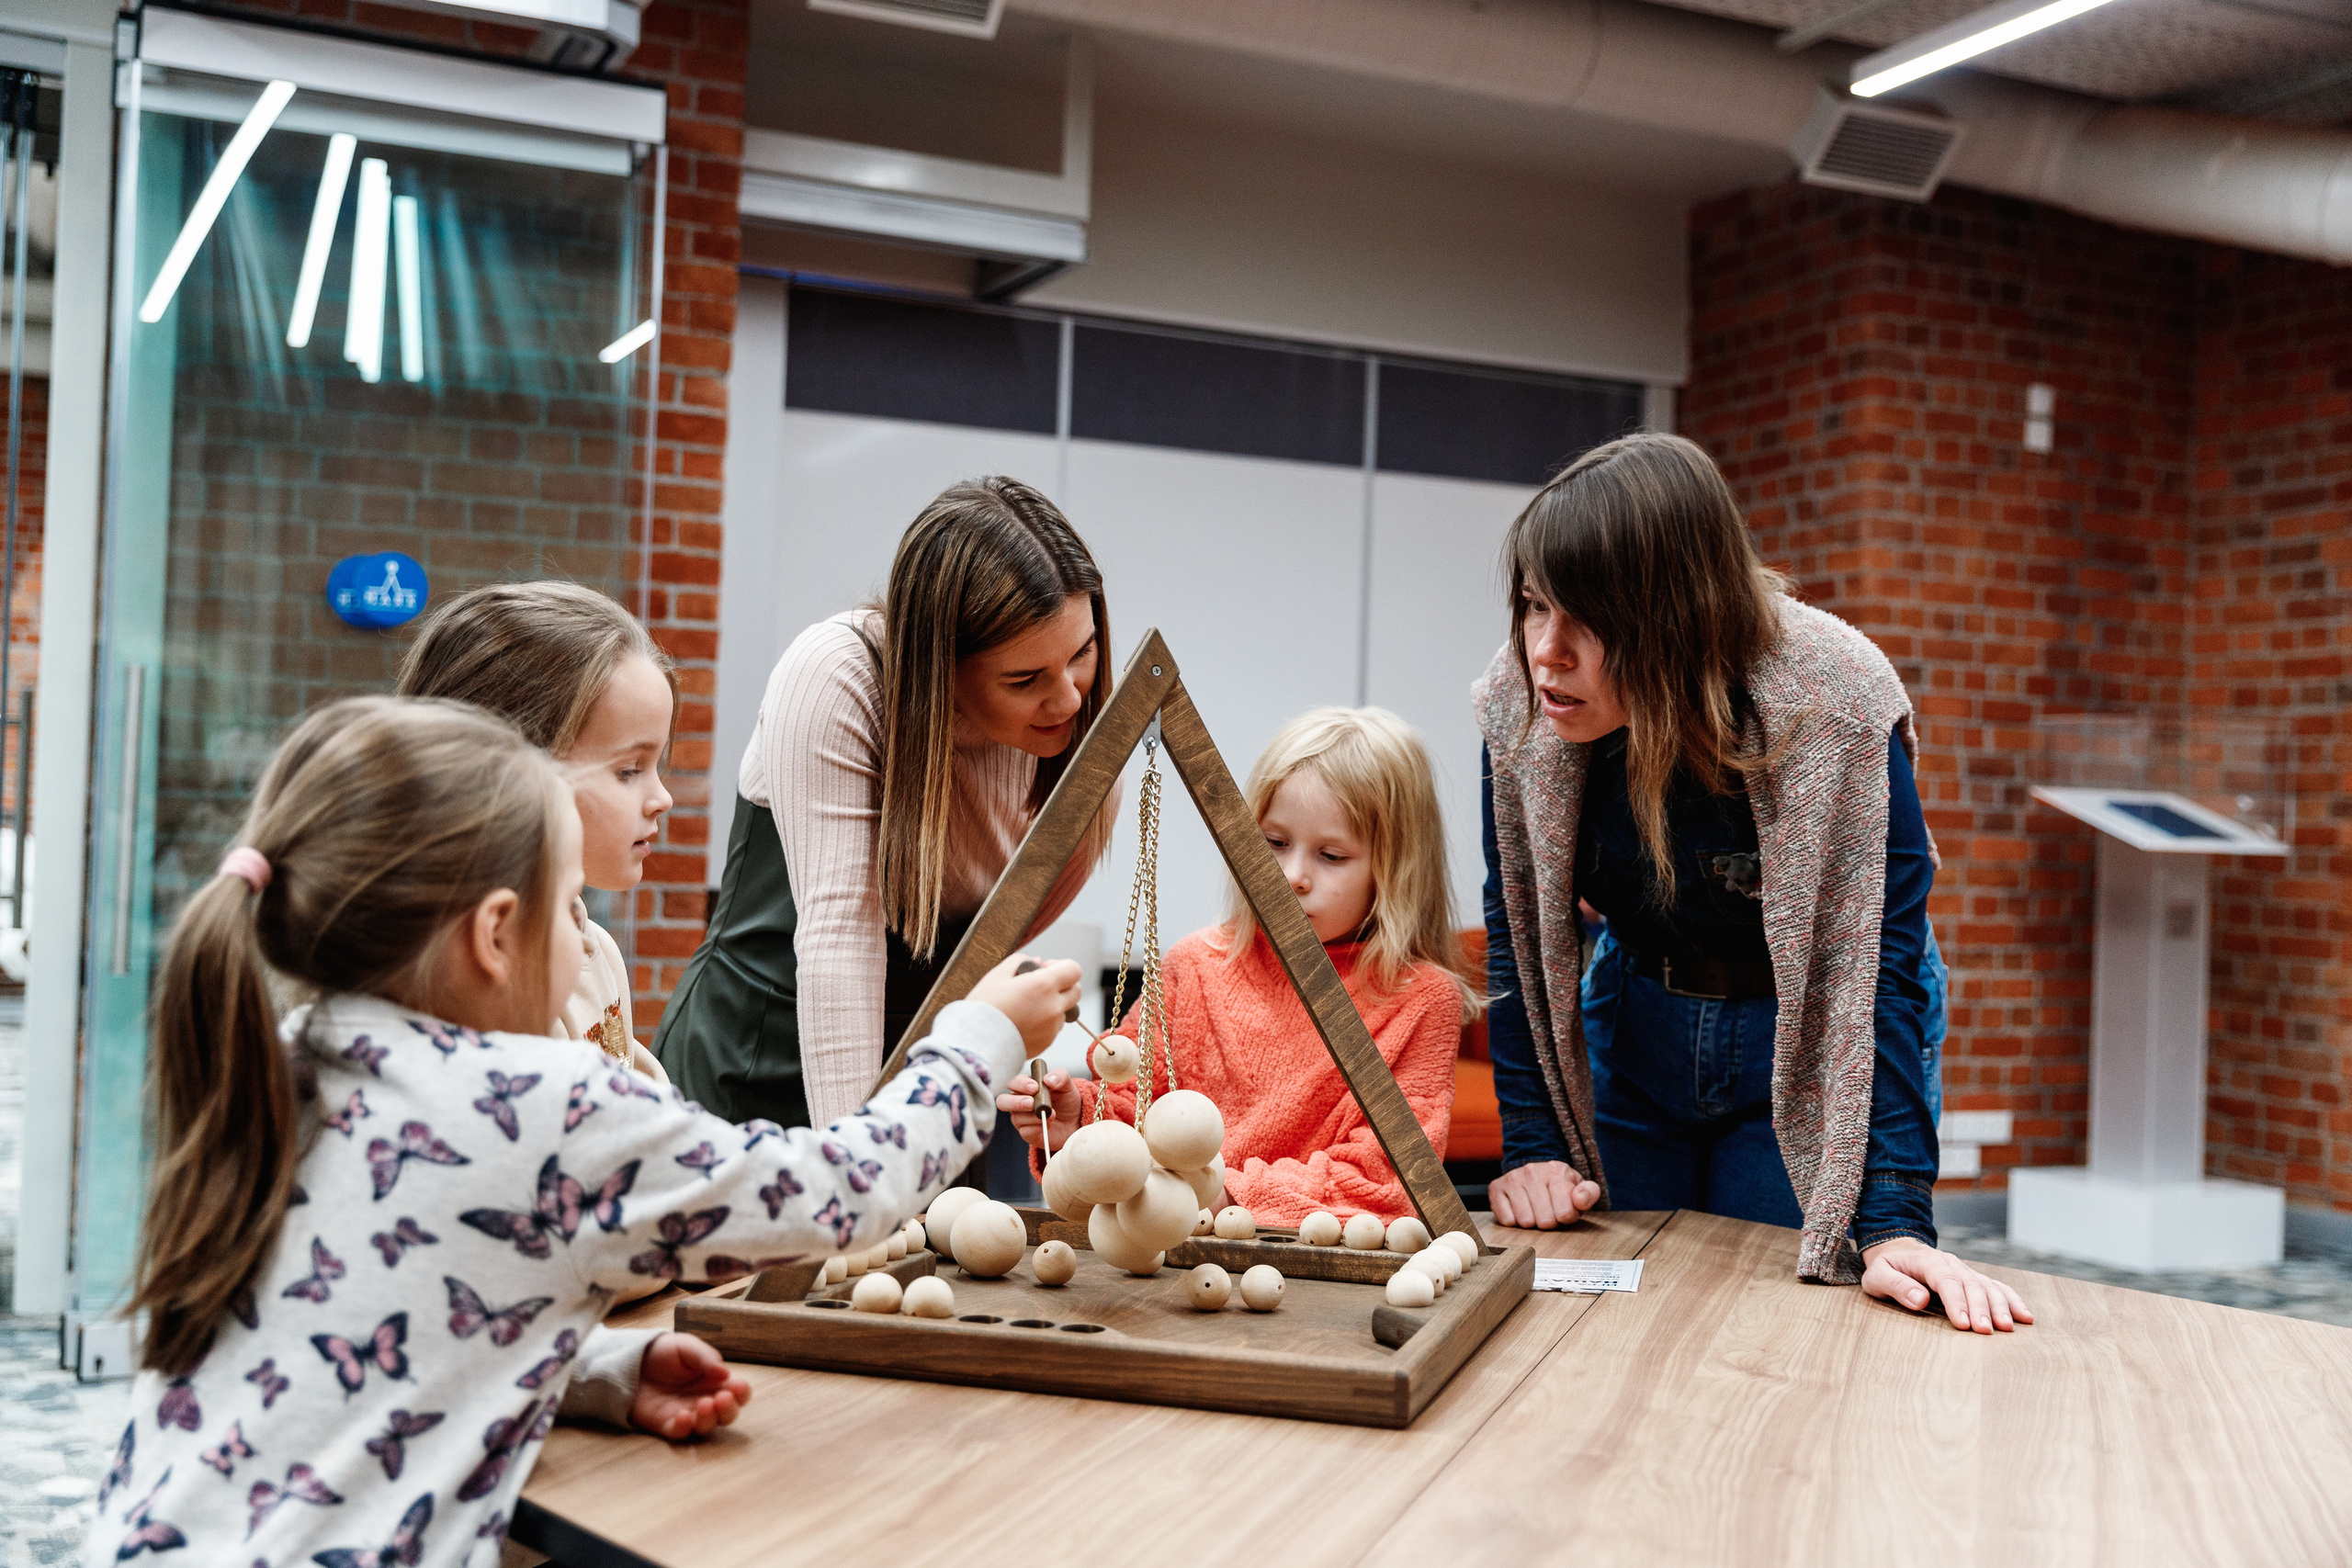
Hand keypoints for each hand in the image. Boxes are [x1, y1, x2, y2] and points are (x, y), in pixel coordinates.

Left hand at [630, 1332, 752, 1439]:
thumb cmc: (664, 1352)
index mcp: (715, 1381)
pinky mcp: (666, 1423)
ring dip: (710, 1419)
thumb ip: (705, 1357)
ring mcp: (687, 1413)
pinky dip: (685, 1428)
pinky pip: (680, 1433)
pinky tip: (683, 1416)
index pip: (738, 1392)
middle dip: (729, 1410)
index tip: (736, 1387)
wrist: (632, 1360)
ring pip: (707, 1427)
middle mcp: (705, 1399)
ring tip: (704, 1404)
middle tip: (722, 1398)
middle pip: (727, 1415)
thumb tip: (725, 1374)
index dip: (741, 1393)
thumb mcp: (686, 1346)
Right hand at [967, 954, 1082, 1053]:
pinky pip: (1052, 1028)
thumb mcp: (998, 974)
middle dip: (1063, 985)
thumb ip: (1021, 962)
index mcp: (1044, 985)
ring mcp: (1051, 1027)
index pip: (1074, 969)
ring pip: (1063, 1011)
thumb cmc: (984, 1007)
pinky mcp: (1046, 1043)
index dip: (1061, 966)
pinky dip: (1044, 1022)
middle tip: (1040, 986)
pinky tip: (1022, 1022)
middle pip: (1076, 991)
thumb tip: (1037, 963)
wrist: (976, 1043)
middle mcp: (1053, 1007)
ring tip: (1026, 1007)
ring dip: (1052, 1005)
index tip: (1044, 969)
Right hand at [996, 1070, 1084, 1150]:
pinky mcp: (1027, 1133)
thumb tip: (1049, 1079)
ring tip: (1051, 1114)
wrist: (1075, 1120)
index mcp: (1025, 1086)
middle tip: (1031, 1103)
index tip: (1034, 1087)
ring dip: (1034, 1116)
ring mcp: (1021, 1118)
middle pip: (1002, 1101)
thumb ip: (1060, 1076)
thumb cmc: (1066, 1100)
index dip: (1020, 1084)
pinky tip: (1048, 1124)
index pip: (1012, 1082)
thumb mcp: (1067, 1085)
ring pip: (1016, 1117)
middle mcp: (1019, 1101)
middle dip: (1015, 1102)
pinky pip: (1025, 1131)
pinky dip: (1037, 1127)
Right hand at [1488, 1161, 1600, 1229]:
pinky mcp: (1496, 1188)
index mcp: (1556, 1171)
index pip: (1565, 1212)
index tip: (1564, 1209)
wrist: (1534, 1174)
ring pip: (1525, 1221)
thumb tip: (1580, 1199)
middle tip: (1548, 1210)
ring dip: (1532, 1222)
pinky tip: (1519, 1209)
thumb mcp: (1580, 1189)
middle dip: (1549, 1221)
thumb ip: (1589, 1194)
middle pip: (1545, 1220)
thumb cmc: (1560, 1188)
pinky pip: (1507, 1220)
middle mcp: (1532, 1171)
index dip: (1566, 1217)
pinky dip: (1514, 1220)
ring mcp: (1512, 1178)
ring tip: (1534, 1210)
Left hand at [1861, 1238, 2033, 1332]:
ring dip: (2000, 1306)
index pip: (1945, 1280)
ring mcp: (1964, 1270)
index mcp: (1927, 1260)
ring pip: (1988, 1285)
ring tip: (2007, 1328)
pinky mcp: (1973, 1279)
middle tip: (1986, 1331)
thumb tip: (1919, 1299)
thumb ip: (1896, 1285)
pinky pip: (1997, 1287)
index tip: (1963, 1324)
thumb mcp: (1877, 1275)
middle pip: (1971, 1283)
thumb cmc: (1886, 1267)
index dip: (1956, 1302)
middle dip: (1980, 1308)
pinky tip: (2024, 1316)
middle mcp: (1951, 1263)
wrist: (1897, 1249)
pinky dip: (2011, 1300)